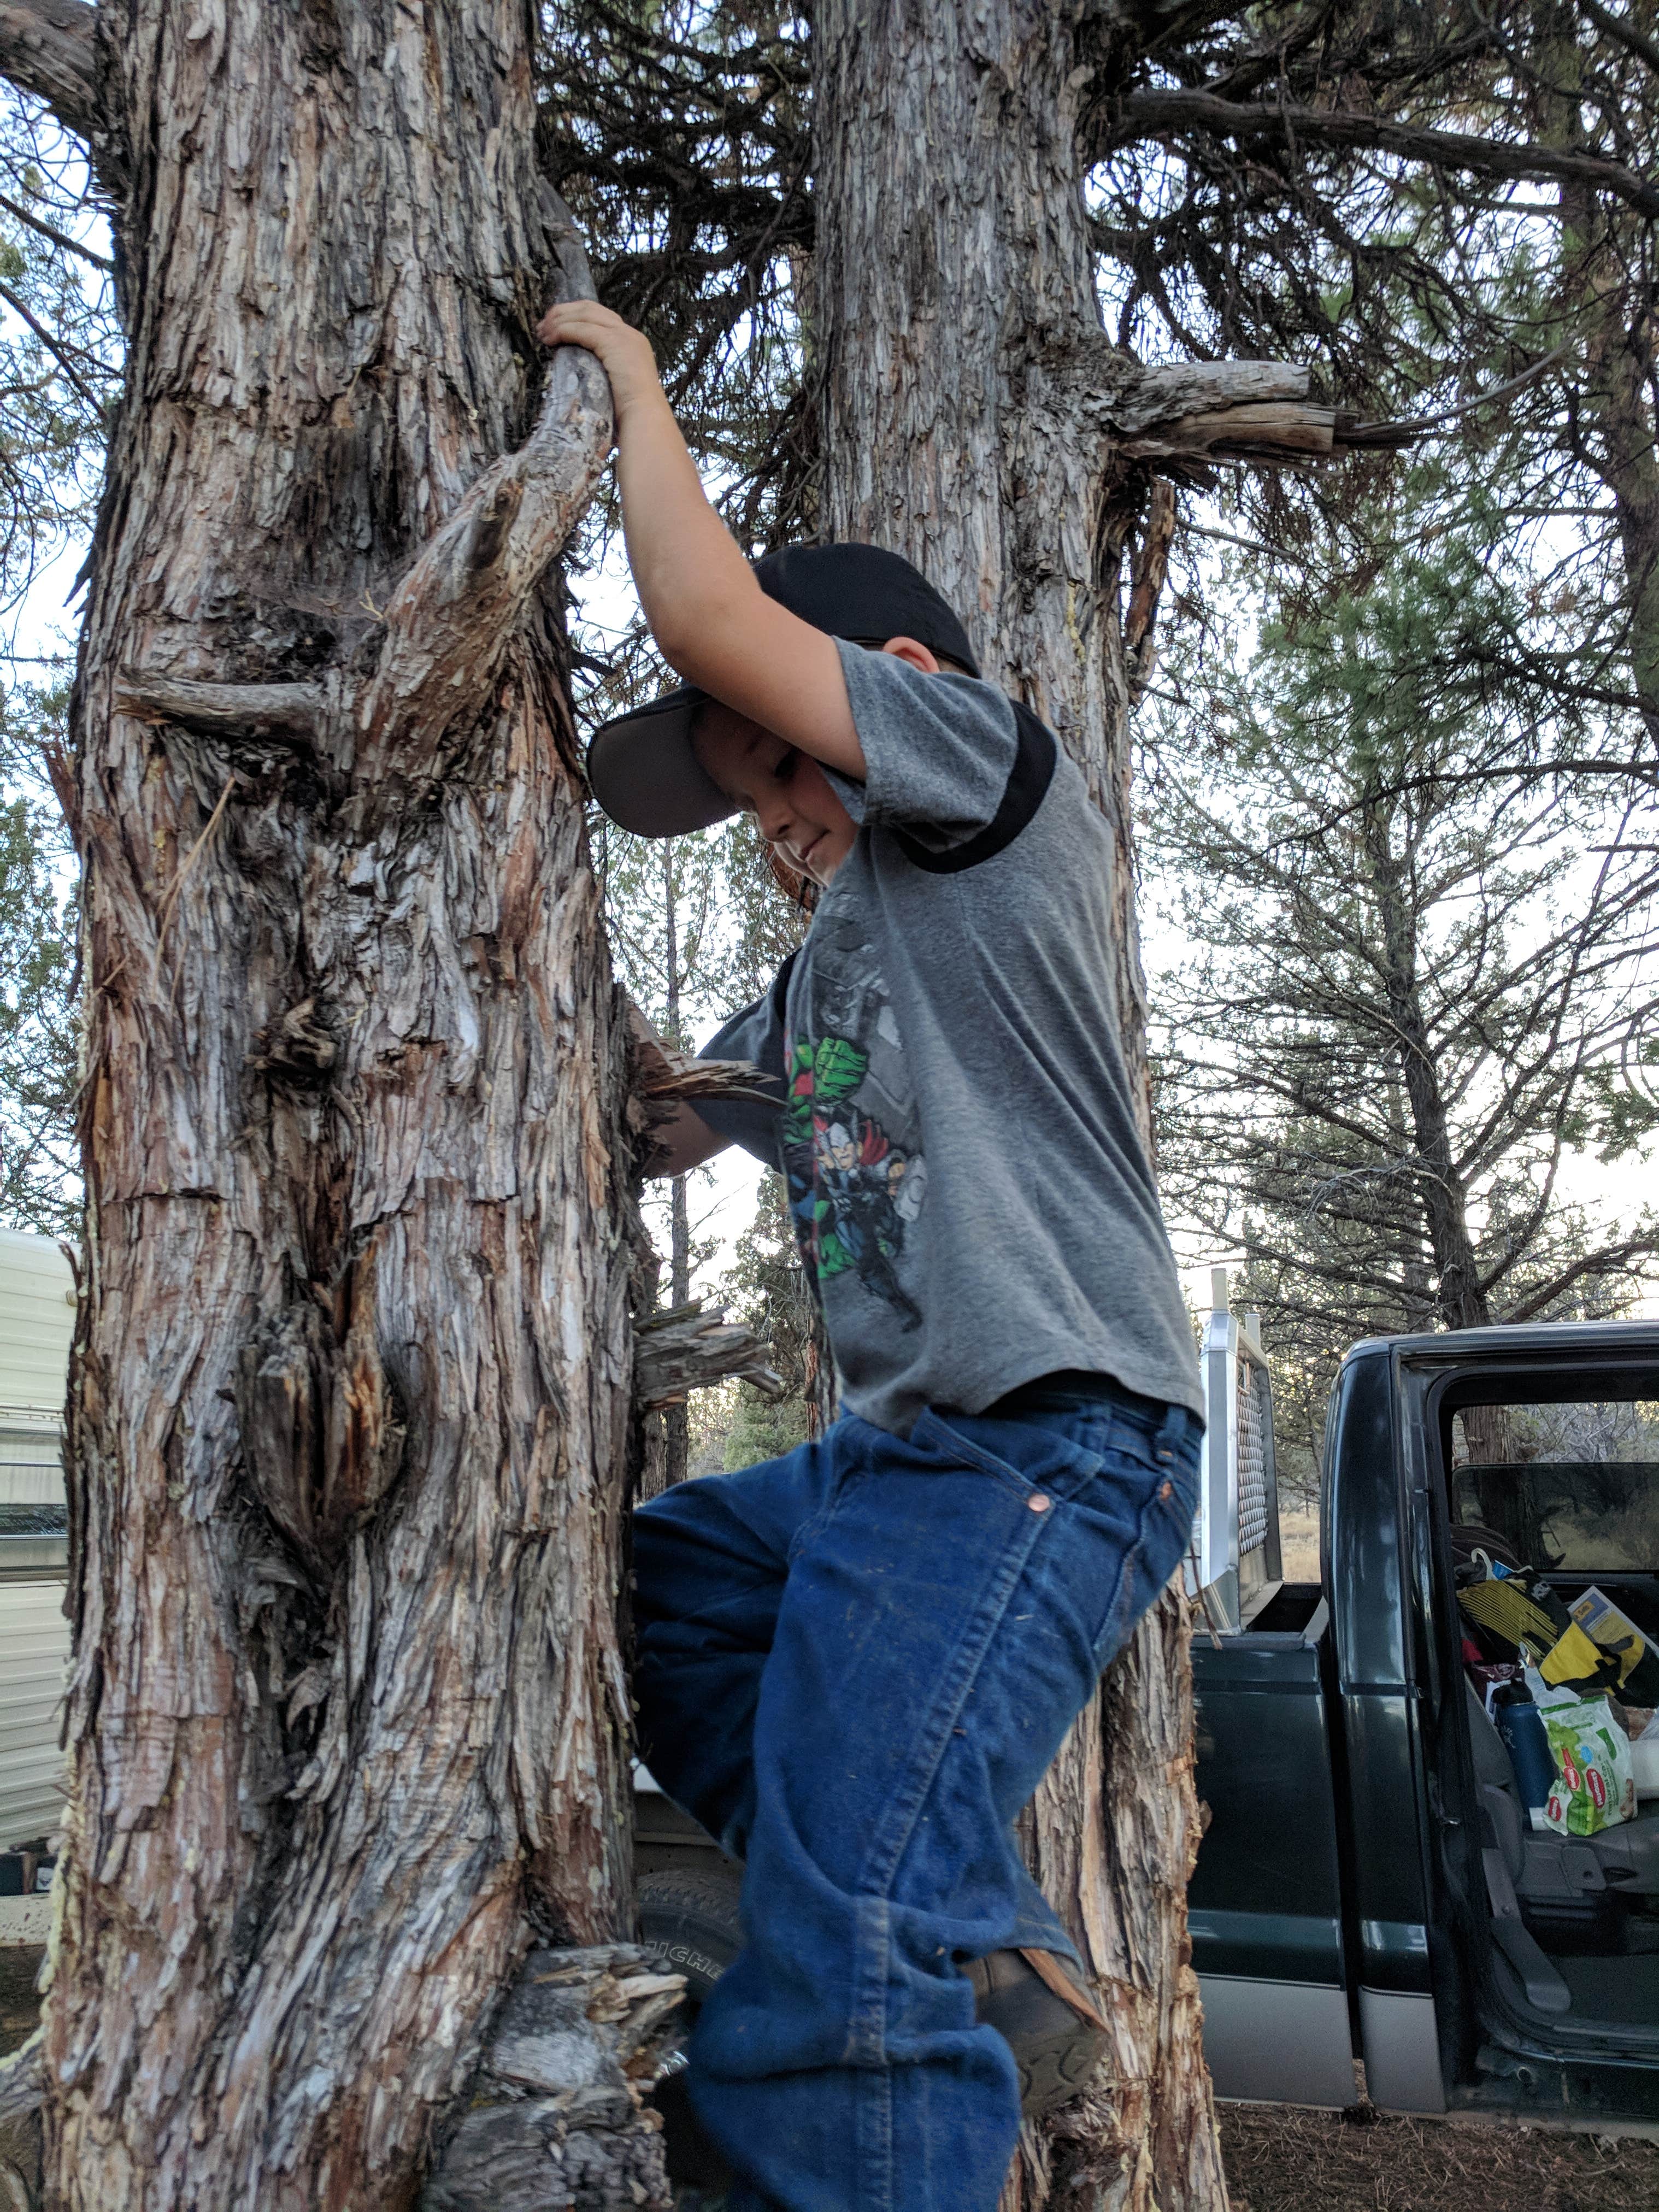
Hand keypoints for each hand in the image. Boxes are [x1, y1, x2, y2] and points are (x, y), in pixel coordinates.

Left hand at [538, 300, 663, 419]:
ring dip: (559, 321)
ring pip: (584, 315)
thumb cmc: (630, 414)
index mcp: (632, 342)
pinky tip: (549, 339)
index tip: (554, 327)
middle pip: (590, 308)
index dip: (574, 316)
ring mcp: (623, 336)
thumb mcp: (616, 386)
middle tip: (542, 326)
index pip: (599, 317)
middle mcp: (629, 333)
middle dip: (563, 313)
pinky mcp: (614, 342)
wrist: (645, 419)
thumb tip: (579, 375)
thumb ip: (602, 372)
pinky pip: (582, 329)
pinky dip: (563, 331)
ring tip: (541, 333)